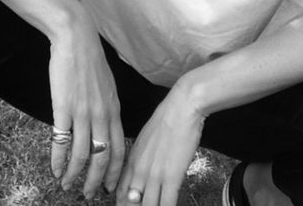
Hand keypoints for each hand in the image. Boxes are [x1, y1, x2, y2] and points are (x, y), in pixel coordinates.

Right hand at [48, 19, 125, 195]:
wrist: (76, 38)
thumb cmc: (89, 61)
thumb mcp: (107, 86)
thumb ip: (108, 108)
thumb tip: (107, 126)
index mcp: (114, 109)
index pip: (119, 148)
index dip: (115, 171)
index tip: (110, 187)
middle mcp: (102, 114)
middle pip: (102, 157)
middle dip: (95, 181)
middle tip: (89, 195)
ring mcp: (83, 112)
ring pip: (82, 154)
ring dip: (74, 175)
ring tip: (67, 185)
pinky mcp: (64, 108)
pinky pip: (62, 141)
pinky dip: (58, 160)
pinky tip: (55, 169)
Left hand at [116, 84, 205, 205]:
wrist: (181, 107)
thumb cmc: (167, 118)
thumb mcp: (145, 139)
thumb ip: (141, 159)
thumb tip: (141, 173)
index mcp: (132, 160)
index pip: (121, 193)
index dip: (124, 205)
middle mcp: (139, 170)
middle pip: (131, 203)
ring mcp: (154, 175)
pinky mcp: (171, 177)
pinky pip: (166, 204)